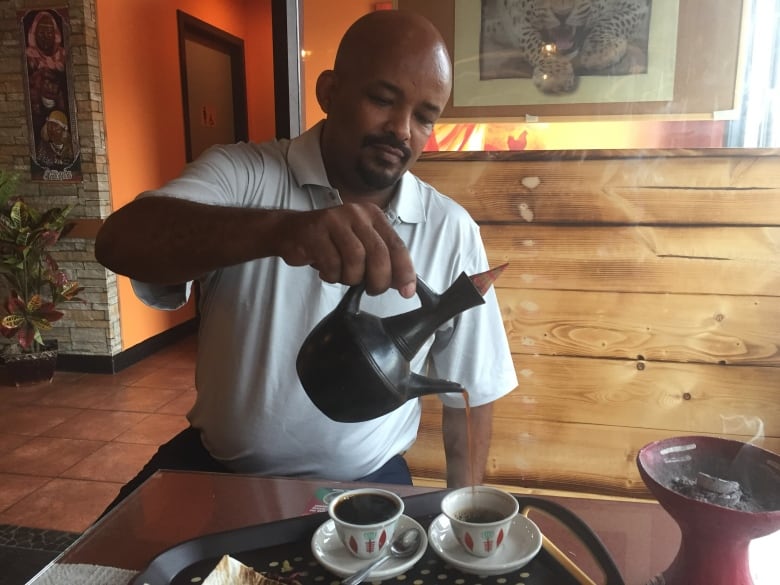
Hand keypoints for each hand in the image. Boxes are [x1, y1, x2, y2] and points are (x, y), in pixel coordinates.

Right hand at [273, 203, 415, 296]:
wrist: (290, 232)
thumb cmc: (331, 243)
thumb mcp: (361, 247)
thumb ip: (383, 261)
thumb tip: (405, 284)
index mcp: (373, 215)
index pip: (397, 245)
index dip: (404, 271)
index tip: (407, 292)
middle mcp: (357, 213)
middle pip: (378, 254)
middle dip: (379, 280)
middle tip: (372, 290)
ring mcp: (335, 220)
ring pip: (356, 260)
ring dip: (351, 278)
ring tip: (343, 276)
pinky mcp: (315, 231)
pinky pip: (332, 263)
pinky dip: (332, 275)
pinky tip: (327, 272)